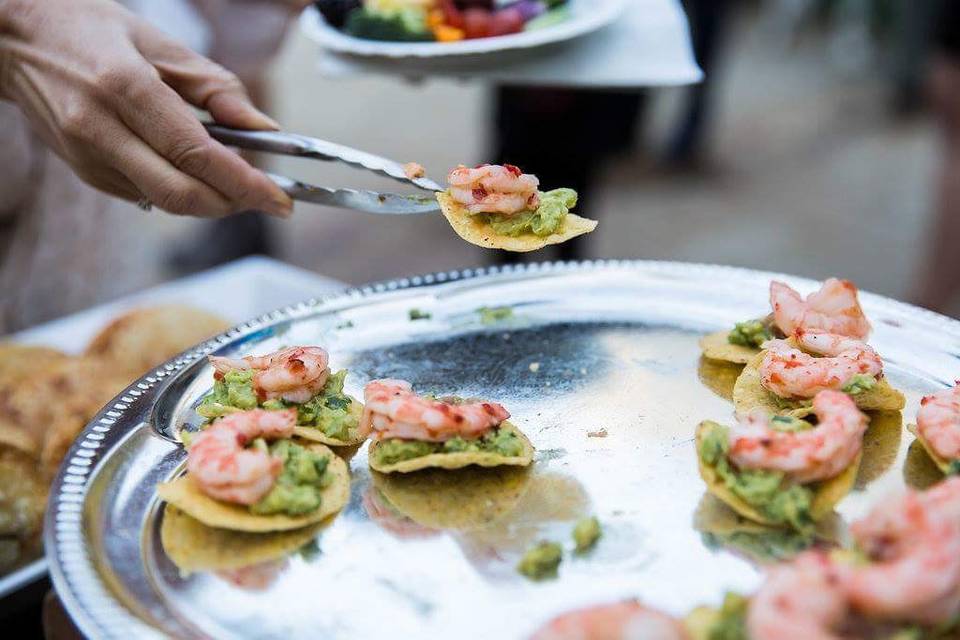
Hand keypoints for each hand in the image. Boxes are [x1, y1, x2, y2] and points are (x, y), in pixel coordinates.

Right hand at [0, 0, 292, 216]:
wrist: (14, 37)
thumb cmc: (91, 29)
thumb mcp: (161, 44)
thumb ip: (217, 89)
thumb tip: (263, 130)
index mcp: (126, 88)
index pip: (198, 155)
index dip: (246, 185)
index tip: (280, 201)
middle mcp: (100, 129)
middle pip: (182, 194)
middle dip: (232, 204)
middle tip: (262, 196)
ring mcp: (86, 156)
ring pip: (164, 201)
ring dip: (208, 199)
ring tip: (232, 178)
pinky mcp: (82, 172)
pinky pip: (144, 195)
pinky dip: (178, 190)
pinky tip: (188, 169)